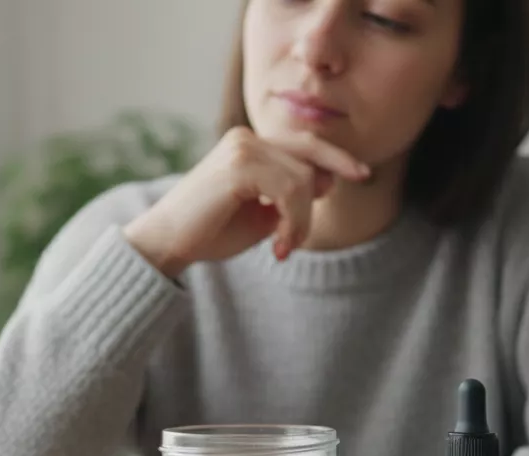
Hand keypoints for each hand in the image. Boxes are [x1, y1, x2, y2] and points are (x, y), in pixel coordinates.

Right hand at [122, 127, 369, 277]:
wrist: (167, 243)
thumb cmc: (210, 232)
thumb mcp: (263, 214)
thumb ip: (292, 196)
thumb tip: (327, 179)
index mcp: (249, 144)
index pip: (304, 144)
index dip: (335, 157)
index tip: (361, 174)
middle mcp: (246, 138)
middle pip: (309, 157)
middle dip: (319, 195)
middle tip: (297, 239)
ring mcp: (242, 147)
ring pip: (304, 178)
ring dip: (301, 220)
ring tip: (283, 246)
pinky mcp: (240, 165)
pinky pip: (291, 190)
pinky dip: (294, 221)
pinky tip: (279, 245)